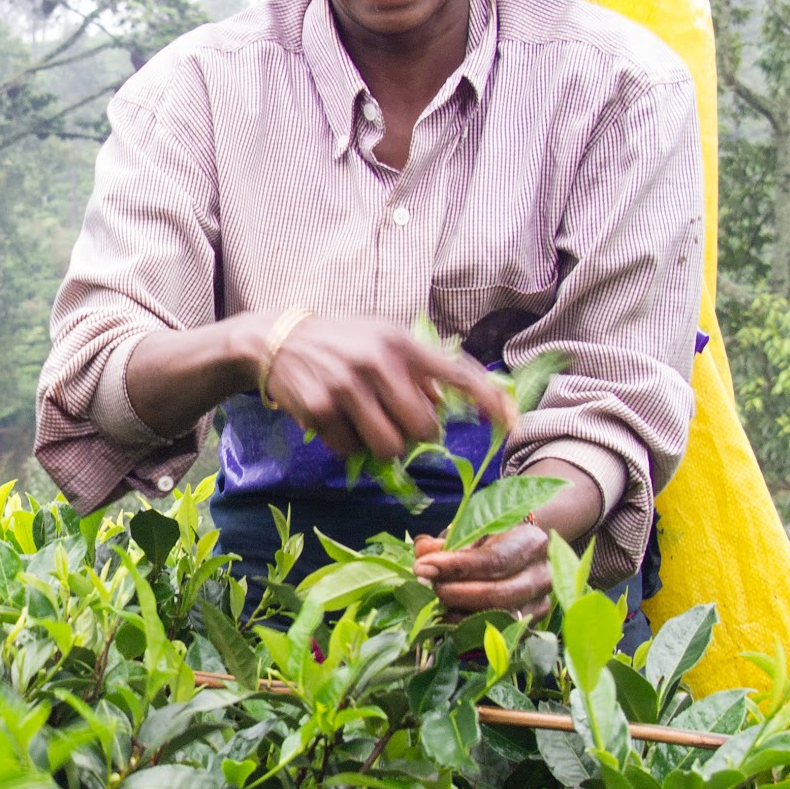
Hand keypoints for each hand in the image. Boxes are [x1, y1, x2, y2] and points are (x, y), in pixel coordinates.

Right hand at [264, 313, 517, 461]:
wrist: (278, 339)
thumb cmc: (341, 342)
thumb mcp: (382, 339)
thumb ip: (416, 367)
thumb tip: (450, 402)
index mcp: (401, 343)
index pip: (457, 373)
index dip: (489, 400)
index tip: (512, 424)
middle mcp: (378, 361)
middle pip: (423, 428)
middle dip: (416, 435)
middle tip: (397, 423)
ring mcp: (347, 386)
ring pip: (389, 447)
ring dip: (381, 446)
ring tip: (365, 425)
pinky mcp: (321, 408)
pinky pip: (349, 449)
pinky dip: (345, 444)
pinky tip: (333, 420)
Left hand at [411, 524, 550, 616]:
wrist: (523, 554)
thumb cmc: (492, 541)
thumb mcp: (470, 532)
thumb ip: (445, 542)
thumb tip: (422, 551)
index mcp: (530, 542)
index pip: (493, 560)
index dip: (455, 566)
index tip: (423, 568)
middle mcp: (542, 574)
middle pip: (498, 594)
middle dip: (456, 594)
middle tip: (430, 587)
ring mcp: (541, 603)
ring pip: (499, 618)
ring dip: (460, 614)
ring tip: (438, 602)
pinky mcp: (532, 625)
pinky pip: (498, 633)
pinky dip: (469, 629)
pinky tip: (449, 619)